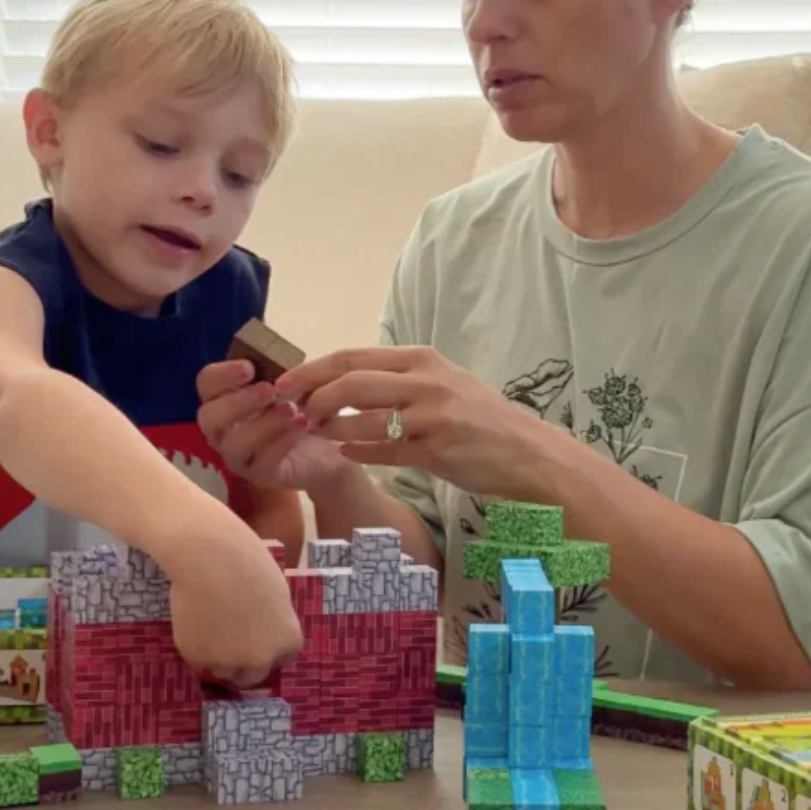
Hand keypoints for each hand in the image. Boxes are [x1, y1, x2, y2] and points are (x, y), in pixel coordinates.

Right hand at [161, 511, 302, 688]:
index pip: (282, 658)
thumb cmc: (248, 562)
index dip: (268, 646)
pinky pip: (199, 659)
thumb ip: (271, 622)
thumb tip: (261, 634)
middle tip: (231, 639)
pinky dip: (197, 645)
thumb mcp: (277, 593)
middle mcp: (261, 660)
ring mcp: (228, 662)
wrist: (209, 557)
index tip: (257, 634)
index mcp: (287, 641)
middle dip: (244, 662)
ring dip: (219, 656)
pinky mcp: (197, 658)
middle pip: (253, 675)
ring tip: (212, 623)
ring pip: (223, 670)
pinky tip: (196, 618)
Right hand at [197, 360, 351, 492]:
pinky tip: (301, 425)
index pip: (206, 384)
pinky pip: (262, 462)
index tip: (249, 367)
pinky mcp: (260, 476)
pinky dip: (281, 441)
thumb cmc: (300, 408)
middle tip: (269, 390)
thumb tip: (273, 361)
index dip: (222, 375)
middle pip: (209, 417)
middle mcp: (223, 429)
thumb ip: (275, 372)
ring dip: (263, 423)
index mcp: (224, 399)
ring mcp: (238, 456)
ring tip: (290, 410)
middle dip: (238, 401)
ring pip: (234, 444)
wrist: (327, 445)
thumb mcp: (290, 384)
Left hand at [273, 345, 559, 500]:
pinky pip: (384, 451)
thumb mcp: (442, 384)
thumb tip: (342, 379)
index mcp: (422, 359)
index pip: (353, 356)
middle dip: (312, 395)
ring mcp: (432, 416)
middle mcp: (425, 381)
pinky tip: (344, 453)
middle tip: (290, 410)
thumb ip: (397, 379)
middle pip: (351, 381)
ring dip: (330, 427)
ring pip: (363, 417)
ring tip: (314, 434)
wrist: (525, 452)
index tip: (284, 382)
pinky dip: (358, 451)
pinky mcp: (436, 450)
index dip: (312, 369)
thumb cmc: (479, 418)